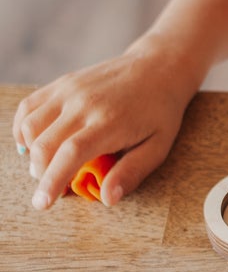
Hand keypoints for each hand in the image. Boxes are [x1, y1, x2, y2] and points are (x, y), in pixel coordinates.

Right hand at [12, 39, 194, 210]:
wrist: (157, 67)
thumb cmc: (160, 112)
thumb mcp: (158, 146)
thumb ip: (132, 172)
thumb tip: (107, 198)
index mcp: (110, 122)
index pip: (70, 153)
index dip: (52, 180)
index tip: (42, 203)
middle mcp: (84, 103)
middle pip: (44, 144)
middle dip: (41, 173)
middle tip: (54, 186)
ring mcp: (70, 90)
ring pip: (30, 126)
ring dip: (32, 153)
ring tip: (48, 165)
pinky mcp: (62, 83)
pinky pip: (29, 107)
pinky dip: (23, 129)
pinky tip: (34, 143)